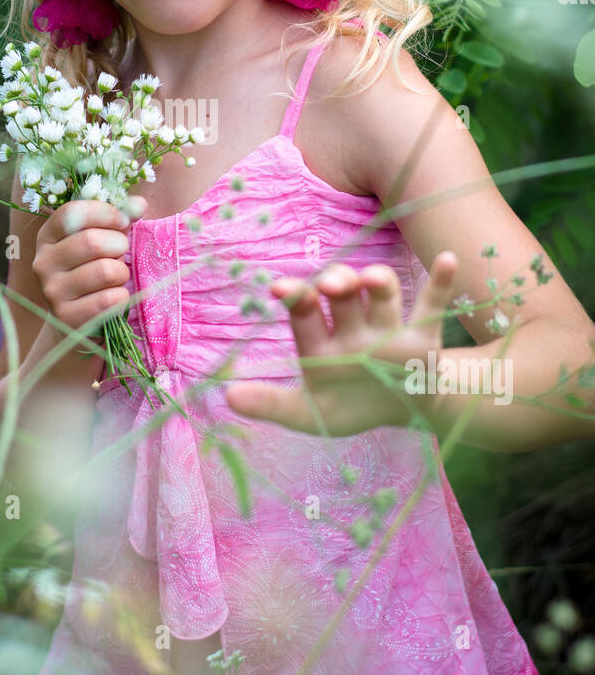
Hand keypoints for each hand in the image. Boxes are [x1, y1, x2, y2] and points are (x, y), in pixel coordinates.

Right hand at [32, 197, 145, 331]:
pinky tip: (113, 297)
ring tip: (116, 276)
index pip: (73, 213)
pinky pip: (109, 300)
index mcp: (48, 236)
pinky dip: (121, 296)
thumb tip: (139, 204)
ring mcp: (52, 291)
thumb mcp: (100, 238)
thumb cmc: (92, 269)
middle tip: (121, 252)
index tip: (123, 221)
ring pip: (105, 271)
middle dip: (119, 244)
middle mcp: (43, 262)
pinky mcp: (67, 317)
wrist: (77, 318)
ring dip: (121, 272)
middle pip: (91, 242)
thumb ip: (118, 218)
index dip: (105, 213)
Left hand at [223, 252, 458, 436]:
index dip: (294, 295)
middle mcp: (353, 325)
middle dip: (337, 282)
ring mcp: (389, 328)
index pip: (304, 309)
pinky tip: (447, 260)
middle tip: (331, 284)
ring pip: (383, 292)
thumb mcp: (309, 413)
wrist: (402, 414)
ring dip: (377, 281)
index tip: (280, 288)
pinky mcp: (424, 338)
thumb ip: (270, 404)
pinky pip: (433, 305)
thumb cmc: (350, 406)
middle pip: (343, 292)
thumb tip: (228, 398)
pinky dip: (442, 283)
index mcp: (322, 338)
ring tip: (371, 279)